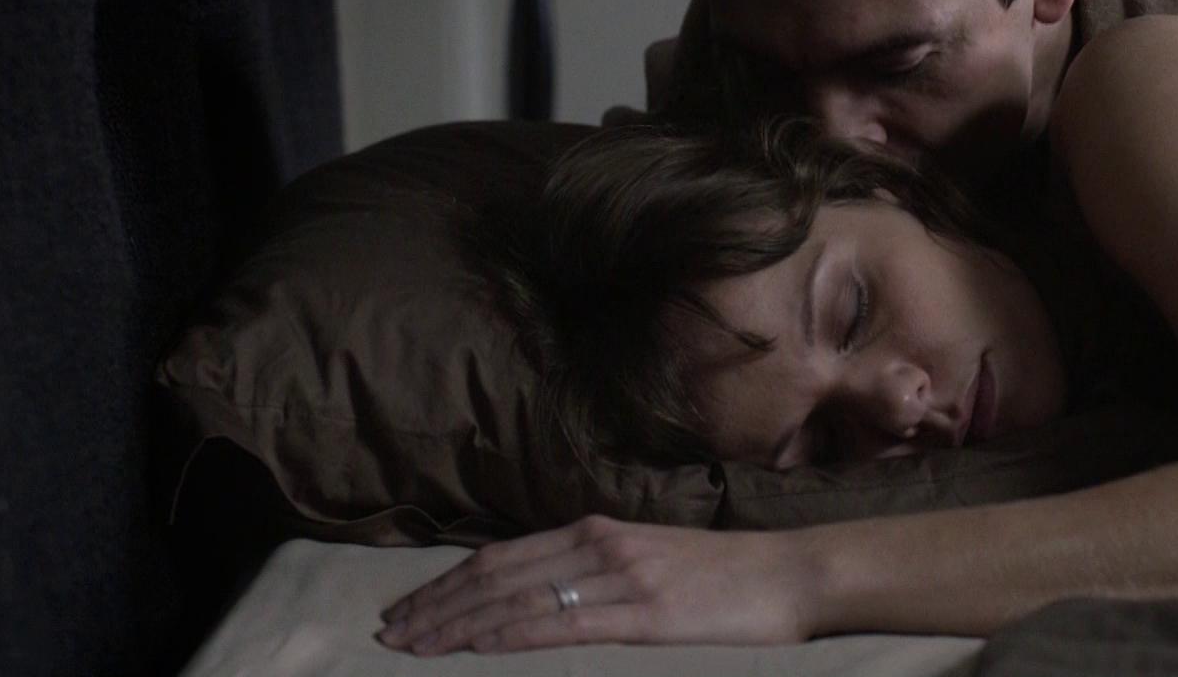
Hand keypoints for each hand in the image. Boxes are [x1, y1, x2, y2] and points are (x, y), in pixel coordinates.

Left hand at [375, 515, 817, 653]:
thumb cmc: (725, 576)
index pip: (501, 557)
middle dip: (434, 605)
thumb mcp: (648, 562)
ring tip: (412, 646)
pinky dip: (509, 635)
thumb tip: (542, 597)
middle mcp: (598, 544)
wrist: (789, 576)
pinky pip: (560, 624)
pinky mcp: (642, 612)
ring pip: (517, 599)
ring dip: (457, 624)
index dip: (446, 584)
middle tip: (387, 633)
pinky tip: (476, 647)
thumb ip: (594, 573)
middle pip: (495, 574)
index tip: (405, 610)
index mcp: (596, 530)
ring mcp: (619, 576)